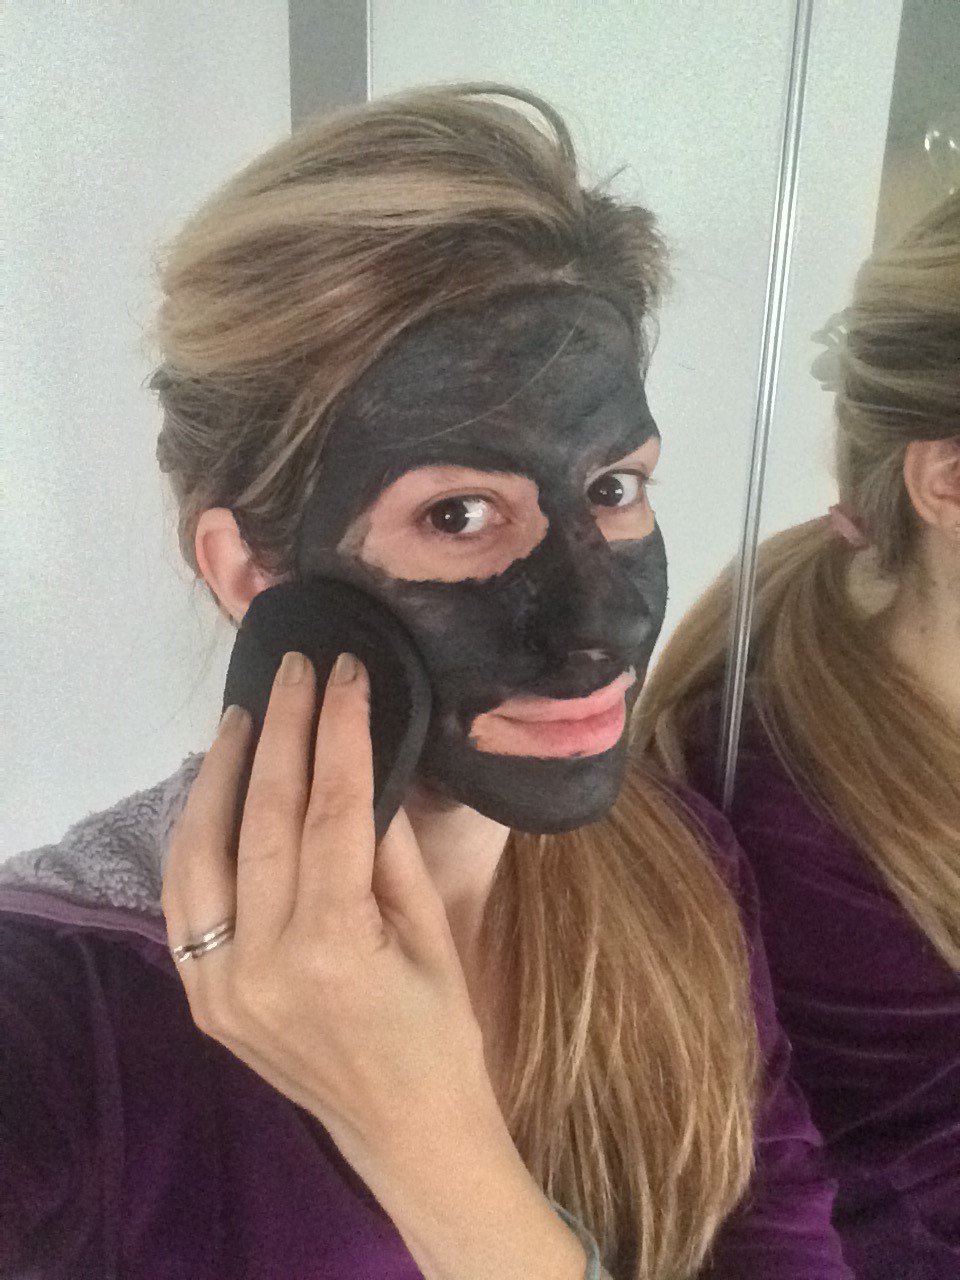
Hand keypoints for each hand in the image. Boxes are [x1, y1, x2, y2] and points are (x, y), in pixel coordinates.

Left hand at [161, 650, 588, 1279]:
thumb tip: (360, 767)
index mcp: (335, 947)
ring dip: (225, 774)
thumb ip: (388, 850)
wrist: (405, 1130)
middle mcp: (262, 962)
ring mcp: (219, 984)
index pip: (331, 810)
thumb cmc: (440, 1030)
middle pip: (266, 818)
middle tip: (299, 669)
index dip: (340, 731)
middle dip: (284, 731)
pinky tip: (216, 790)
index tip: (347, 672)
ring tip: (248, 715)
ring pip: (203, 851)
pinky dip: (196, 835)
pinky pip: (185, 899)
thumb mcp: (432, 933)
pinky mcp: (200, 996)